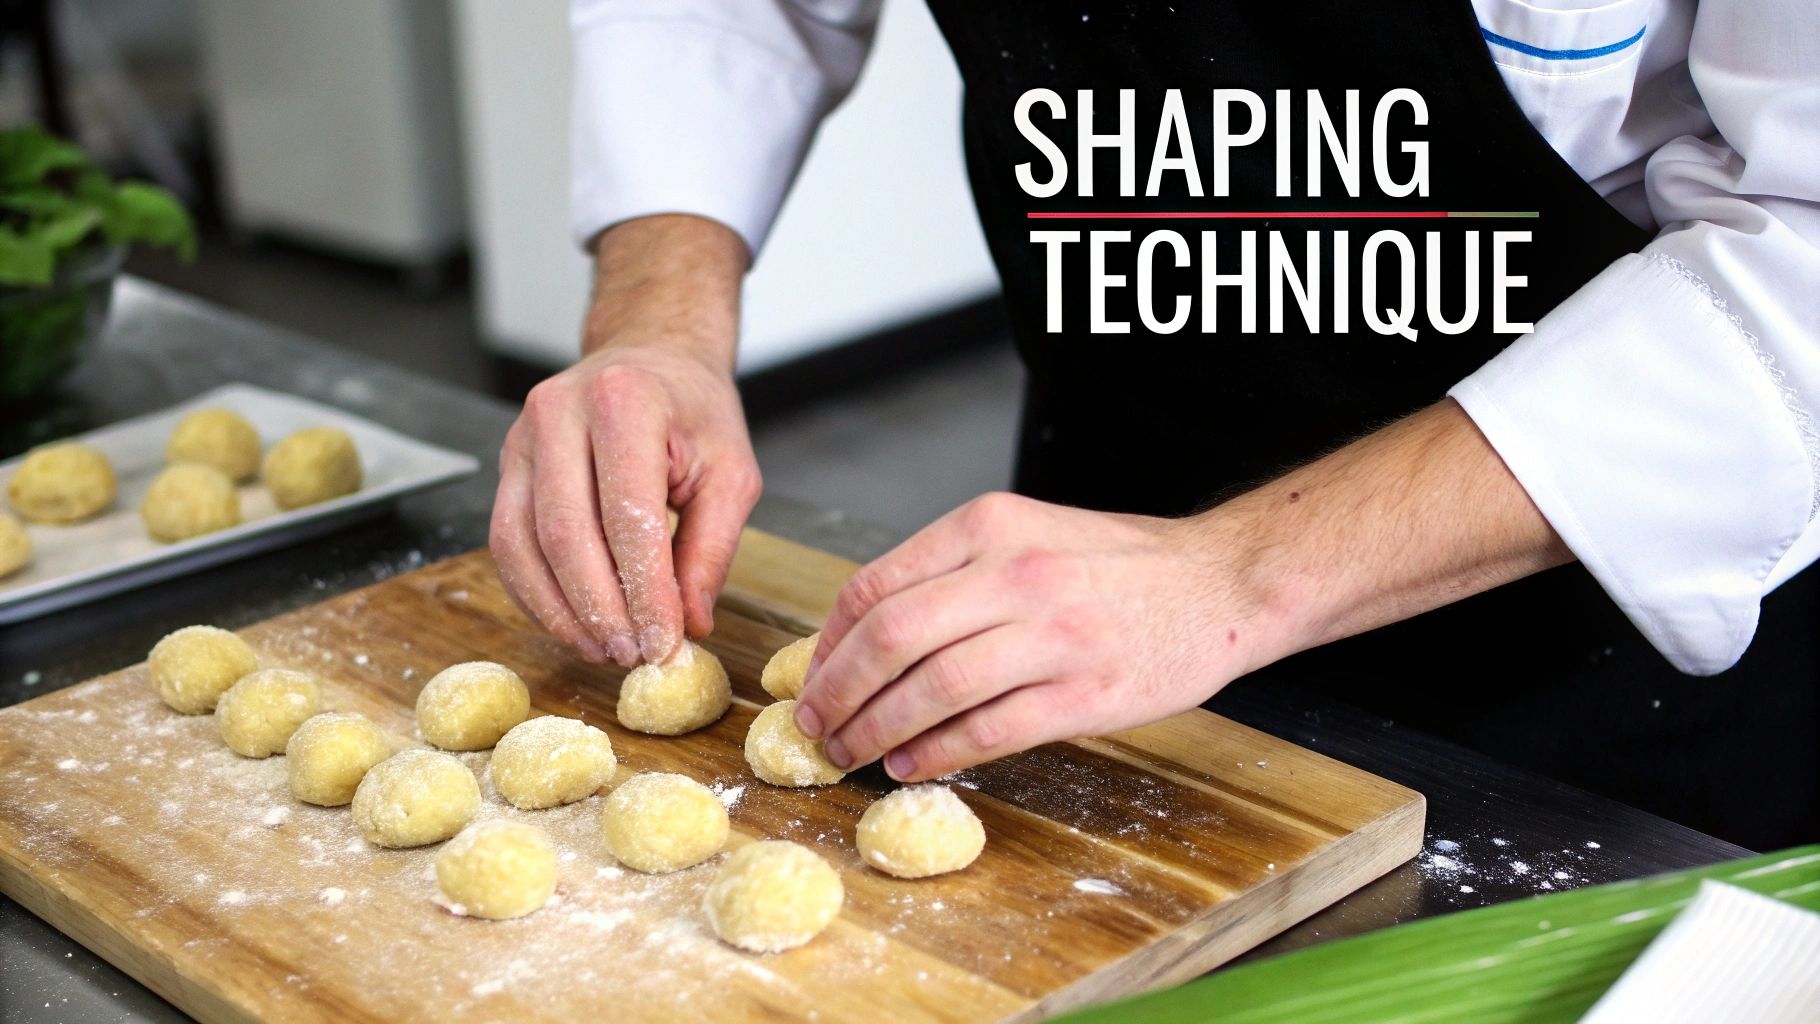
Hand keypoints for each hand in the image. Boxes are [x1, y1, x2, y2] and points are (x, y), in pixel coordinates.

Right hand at [489, 215, 757, 666]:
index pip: (627, 513)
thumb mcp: (730, 472)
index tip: (663, 643)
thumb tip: (690, 625)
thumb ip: (713, 549)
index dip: (644, 588)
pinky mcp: (505, 467)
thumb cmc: (693, 413)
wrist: (649, 358)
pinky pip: (506, 544)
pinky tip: (572, 624)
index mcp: (625, 401)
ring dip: (561, 611)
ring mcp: (522, 439)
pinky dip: (536, 595)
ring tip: (604, 650)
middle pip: (566, 533)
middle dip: (600, 607)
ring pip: (522, 545)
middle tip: (632, 655)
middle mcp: (559, 413)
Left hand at [792, 492, 1270, 781]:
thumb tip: (863, 635)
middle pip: (892, 637)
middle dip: (837, 692)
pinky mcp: (1087, 693)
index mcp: (990, 525)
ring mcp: (1054, 634)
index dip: (828, 642)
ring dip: (877, 730)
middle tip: (815, 727)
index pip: (876, 585)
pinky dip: (938, 752)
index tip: (812, 677)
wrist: (1223, 583)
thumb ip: (952, 572)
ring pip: (933, 688)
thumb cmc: (1117, 565)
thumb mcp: (1028, 532)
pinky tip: (911, 765)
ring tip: (851, 754)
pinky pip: (990, 730)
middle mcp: (1016, 572)